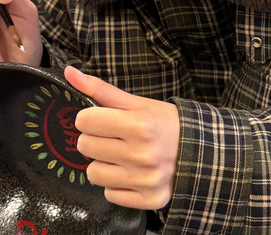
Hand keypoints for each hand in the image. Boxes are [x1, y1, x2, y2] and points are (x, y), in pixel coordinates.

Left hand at [65, 66, 180, 210]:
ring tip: (121, 157)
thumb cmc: (165, 123)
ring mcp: (145, 179)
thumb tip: (69, 73)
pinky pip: (109, 194)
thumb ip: (101, 89)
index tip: (102, 120)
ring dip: (103, 164)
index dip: (90, 118)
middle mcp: (141, 153)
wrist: (200, 150)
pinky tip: (131, 174)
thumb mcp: (137, 103)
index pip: (84, 121)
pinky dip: (117, 184)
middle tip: (114, 138)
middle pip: (85, 146)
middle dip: (95, 139)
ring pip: (93, 173)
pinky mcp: (149, 199)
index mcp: (138, 124)